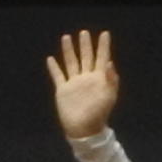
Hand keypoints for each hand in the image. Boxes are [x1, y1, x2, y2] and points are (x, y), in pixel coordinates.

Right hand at [46, 27, 119, 142]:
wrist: (84, 129)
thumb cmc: (99, 113)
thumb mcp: (109, 96)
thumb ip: (110, 79)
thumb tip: (109, 62)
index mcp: (98, 78)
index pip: (101, 58)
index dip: (103, 46)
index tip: (105, 33)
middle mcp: (86, 78)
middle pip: (86, 57)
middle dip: (85, 45)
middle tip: (84, 33)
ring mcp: (74, 83)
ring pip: (71, 63)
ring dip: (68, 51)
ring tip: (66, 37)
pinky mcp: (63, 90)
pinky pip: (58, 76)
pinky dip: (54, 68)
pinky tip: (51, 59)